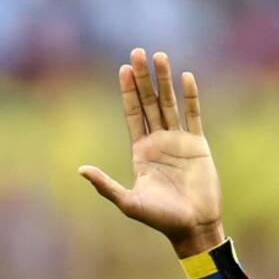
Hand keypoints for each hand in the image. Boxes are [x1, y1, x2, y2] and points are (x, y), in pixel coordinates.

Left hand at [79, 49, 223, 255]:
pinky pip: (194, 115)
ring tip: (159, 56)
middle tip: (137, 52)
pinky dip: (191, 97)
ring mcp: (179, 141)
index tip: (123, 70)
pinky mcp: (198, 145)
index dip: (128, 93)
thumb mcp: (128, 202)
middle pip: (149, 103)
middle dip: (143, 79)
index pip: (133, 115)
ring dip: (165, 80)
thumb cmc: (160, 218)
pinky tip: (186, 77)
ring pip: (170, 104)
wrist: (193, 226)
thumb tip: (80, 170)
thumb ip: (106, 185)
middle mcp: (158, 142)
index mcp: (140, 152)